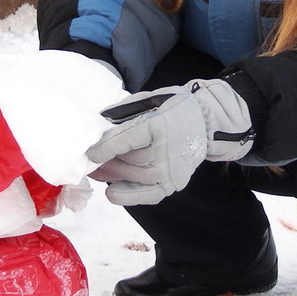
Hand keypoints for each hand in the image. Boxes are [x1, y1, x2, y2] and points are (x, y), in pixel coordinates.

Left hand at [87, 79, 254, 205]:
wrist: (207, 123)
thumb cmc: (173, 108)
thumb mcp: (149, 99)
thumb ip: (124, 111)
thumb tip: (98, 123)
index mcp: (160, 124)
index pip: (127, 139)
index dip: (105, 147)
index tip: (89, 152)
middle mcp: (167, 150)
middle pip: (128, 159)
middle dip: (106, 160)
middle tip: (89, 160)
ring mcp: (171, 169)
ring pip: (133, 176)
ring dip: (112, 174)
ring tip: (97, 170)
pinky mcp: (173, 183)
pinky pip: (147, 195)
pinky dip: (127, 196)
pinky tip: (111, 191)